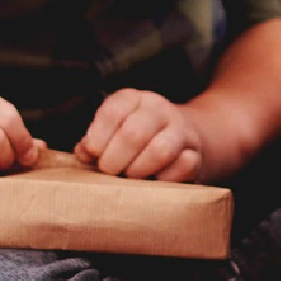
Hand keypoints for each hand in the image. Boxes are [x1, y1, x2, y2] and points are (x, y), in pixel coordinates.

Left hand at [77, 89, 204, 180]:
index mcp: (136, 99)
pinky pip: (183, 167)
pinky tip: (154, 181)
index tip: (91, 155)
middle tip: (108, 171)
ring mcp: (182, 131)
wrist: (187, 138)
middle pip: (133, 133)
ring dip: (138, 171)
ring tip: (129, 177)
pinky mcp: (196, 154)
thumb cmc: (139, 140)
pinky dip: (164, 179)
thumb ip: (94, 142)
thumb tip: (83, 154)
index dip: (97, 137)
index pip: (113, 110)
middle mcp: (160, 110)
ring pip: (160, 151)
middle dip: (114, 160)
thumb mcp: (114, 132)